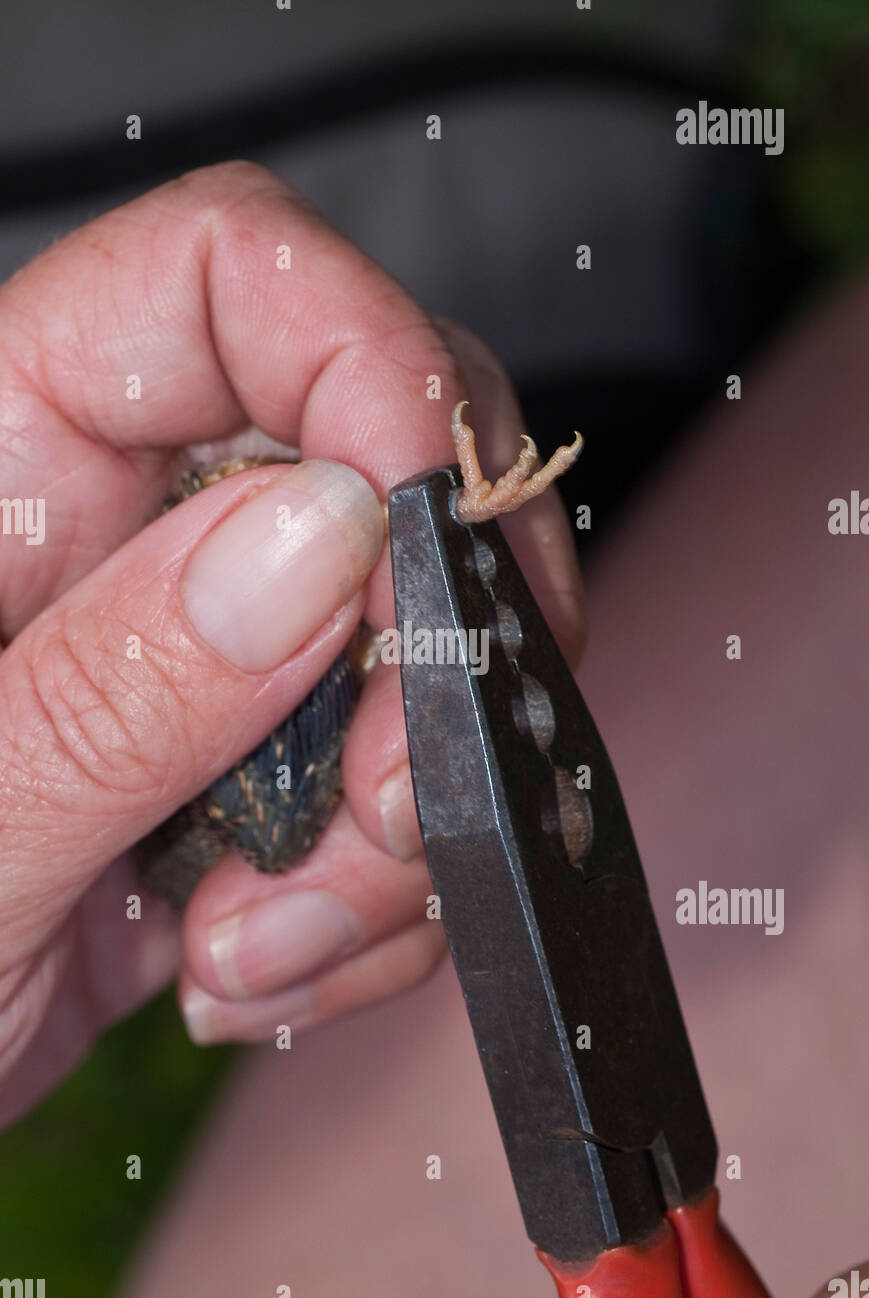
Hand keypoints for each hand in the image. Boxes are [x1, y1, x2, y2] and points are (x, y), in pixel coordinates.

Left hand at [0, 161, 584, 1123]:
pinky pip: (403, 779)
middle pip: (376, 457)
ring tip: (255, 946)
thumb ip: (114, 689)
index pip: (221, 277)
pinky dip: (380, 897)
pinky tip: (262, 967)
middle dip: (424, 653)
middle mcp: (124, 534)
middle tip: (373, 815)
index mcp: (3, 466)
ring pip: (420, 646)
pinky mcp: (255, 773)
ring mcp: (204, 660)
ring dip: (392, 822)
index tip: (427, 549)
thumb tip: (326, 531)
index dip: (364, 361)